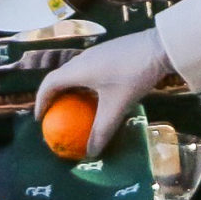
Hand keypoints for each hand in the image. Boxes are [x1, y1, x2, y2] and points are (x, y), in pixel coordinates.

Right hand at [34, 30, 170, 159]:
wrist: (160, 46)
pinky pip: (87, 70)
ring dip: (70, 90)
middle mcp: (82, 59)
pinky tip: (97, 96)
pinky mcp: (108, 52)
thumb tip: (91, 153)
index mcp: (77, 70)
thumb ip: (102, 130)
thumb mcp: (117, 107)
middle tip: (55, 116)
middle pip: (59, 77)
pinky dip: (84, 84)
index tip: (40, 119)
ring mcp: (96, 53)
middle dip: (54, 96)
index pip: (48, 84)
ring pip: (74, 73)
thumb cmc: (133, 75)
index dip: (40, 101)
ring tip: (74, 108)